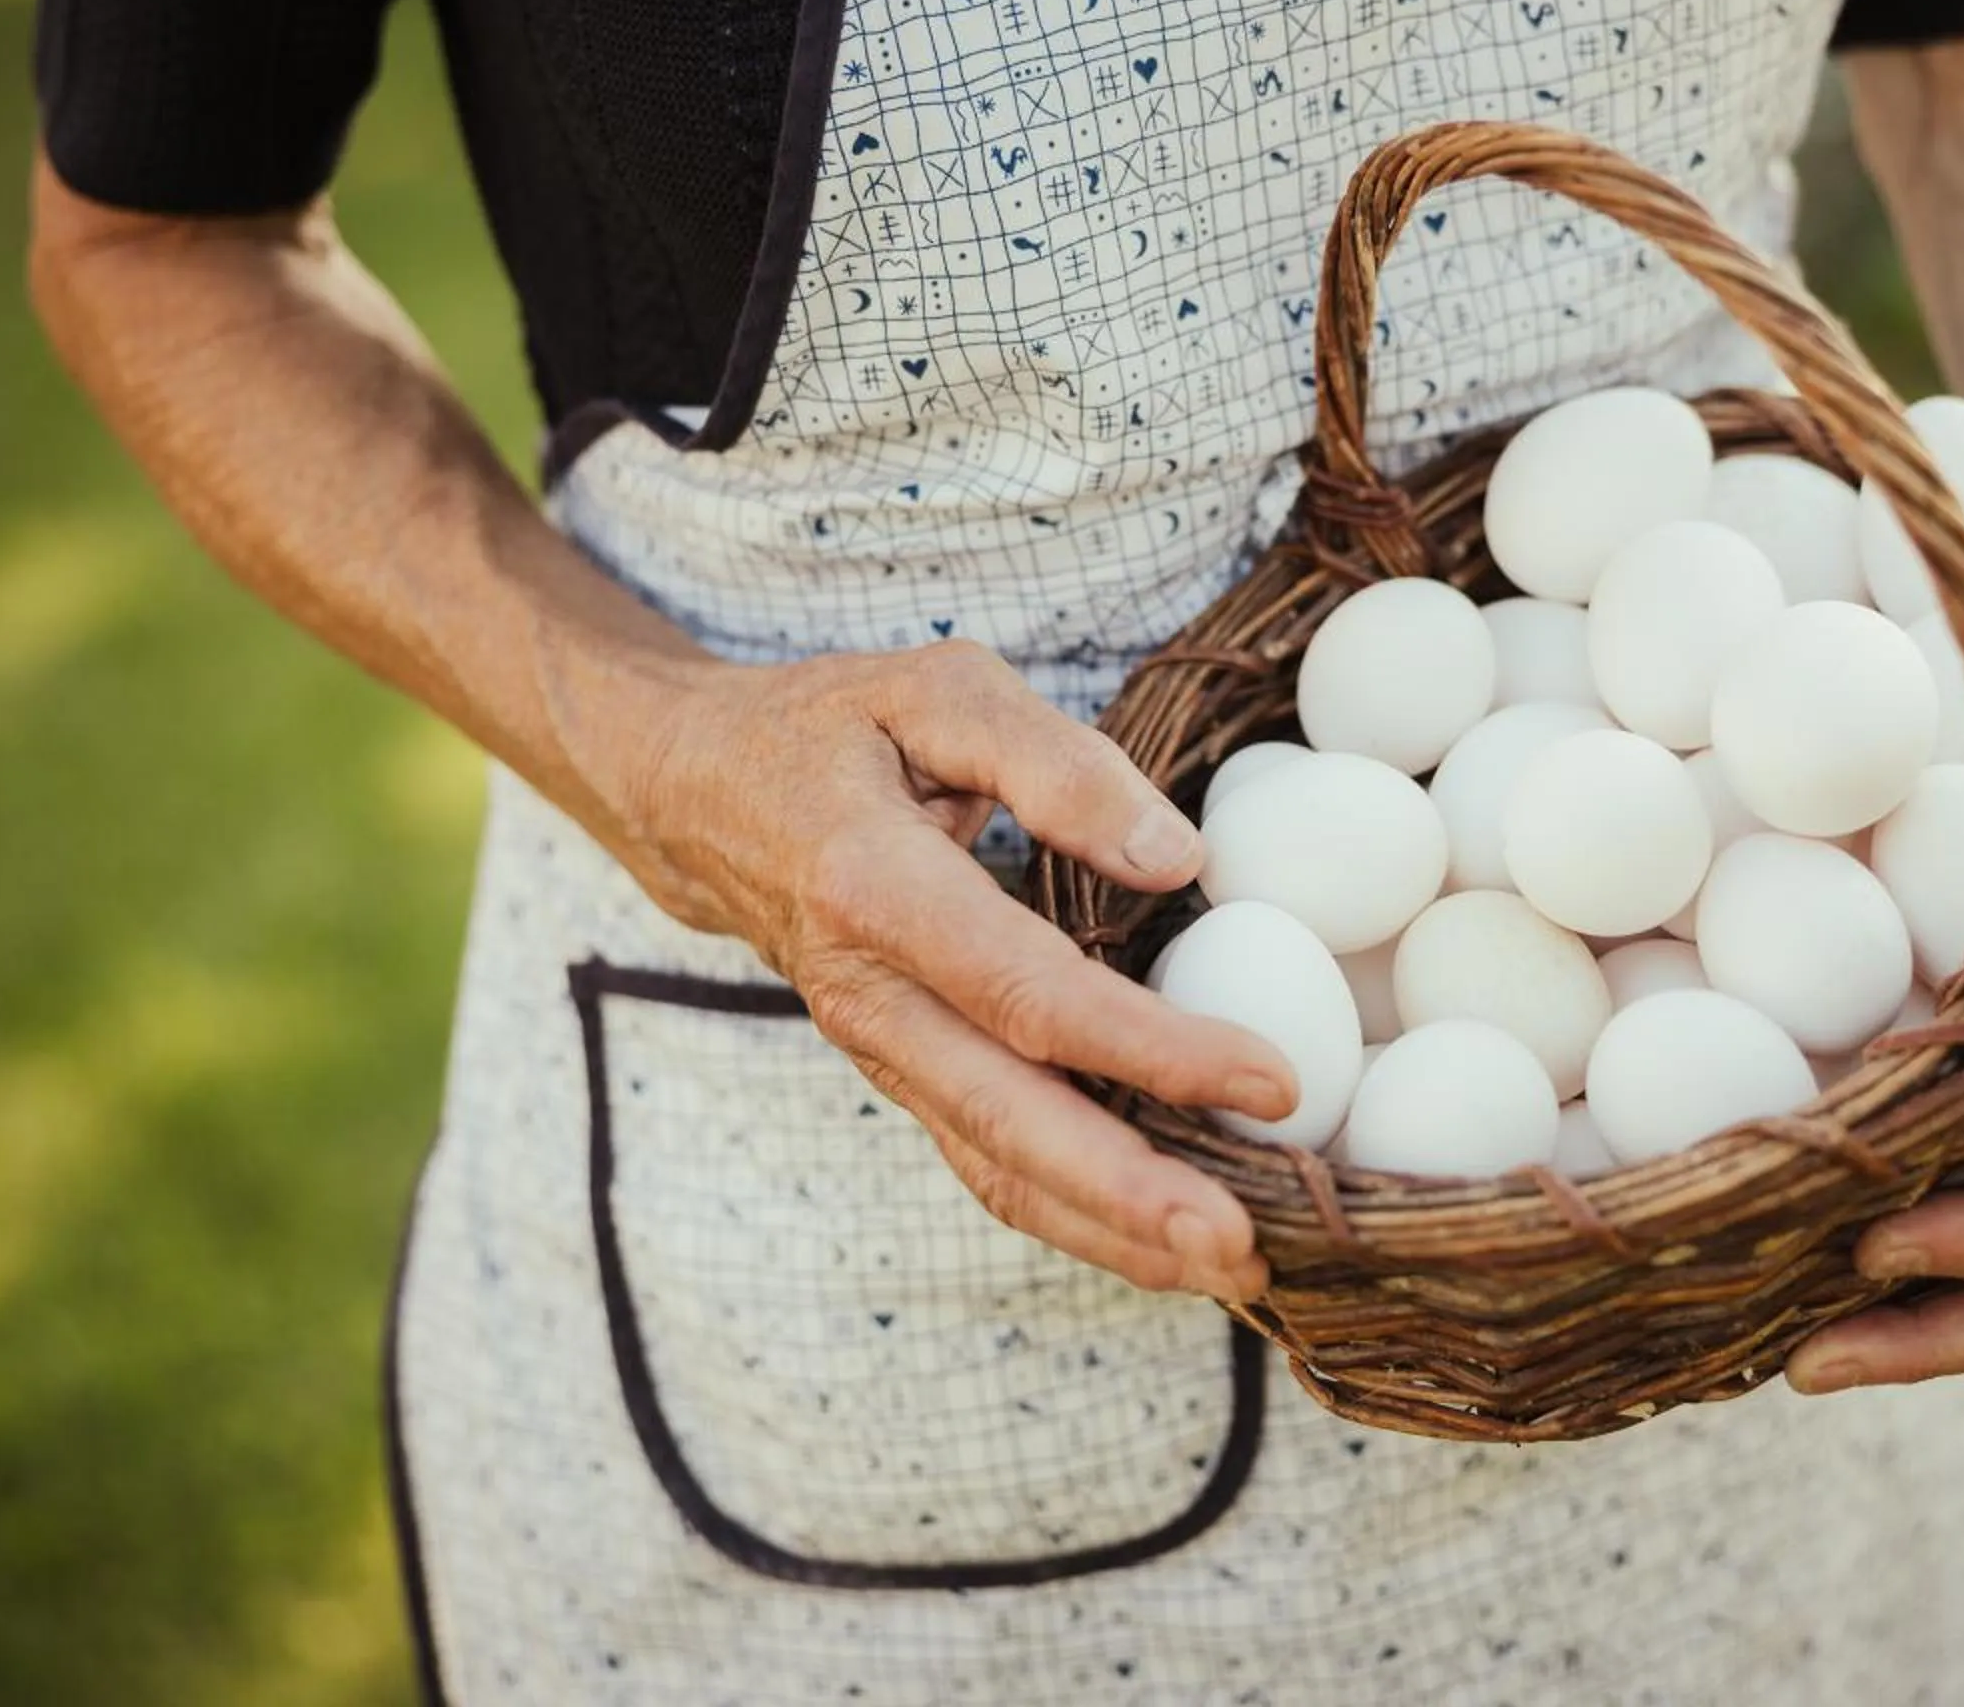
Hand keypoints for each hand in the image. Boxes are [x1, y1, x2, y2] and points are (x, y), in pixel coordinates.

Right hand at [578, 637, 1291, 1303]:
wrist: (695, 793)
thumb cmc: (831, 728)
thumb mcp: (936, 689)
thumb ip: (1057, 763)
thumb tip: (1177, 858)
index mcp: (874, 889)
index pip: (1027, 994)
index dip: (1150, 1047)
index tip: (1269, 1080)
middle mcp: (869, 999)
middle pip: (1006, 1122)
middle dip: (1128, 1198)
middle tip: (1244, 1250)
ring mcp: (879, 1053)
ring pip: (995, 1168)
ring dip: (1112, 1233)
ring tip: (1233, 1274)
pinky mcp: (902, 1075)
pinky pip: (988, 1160)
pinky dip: (1078, 1213)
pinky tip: (1164, 1240)